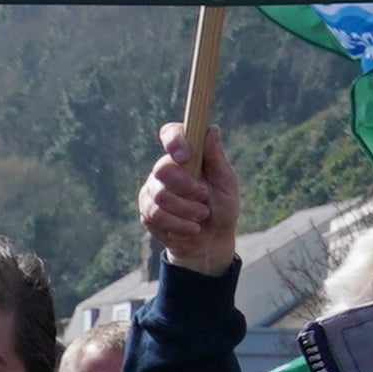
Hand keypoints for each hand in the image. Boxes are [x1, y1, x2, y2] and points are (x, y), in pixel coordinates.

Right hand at [137, 122, 241, 276]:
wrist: (212, 242)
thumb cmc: (222, 208)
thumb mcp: (226, 183)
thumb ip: (217, 158)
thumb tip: (212, 129)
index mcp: (186, 155)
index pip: (170, 133)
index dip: (174, 140)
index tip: (185, 156)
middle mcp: (166, 169)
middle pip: (163, 168)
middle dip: (186, 186)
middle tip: (204, 197)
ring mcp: (152, 190)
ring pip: (161, 195)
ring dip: (187, 209)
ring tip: (202, 216)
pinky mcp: (146, 212)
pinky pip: (156, 215)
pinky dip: (179, 224)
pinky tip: (192, 229)